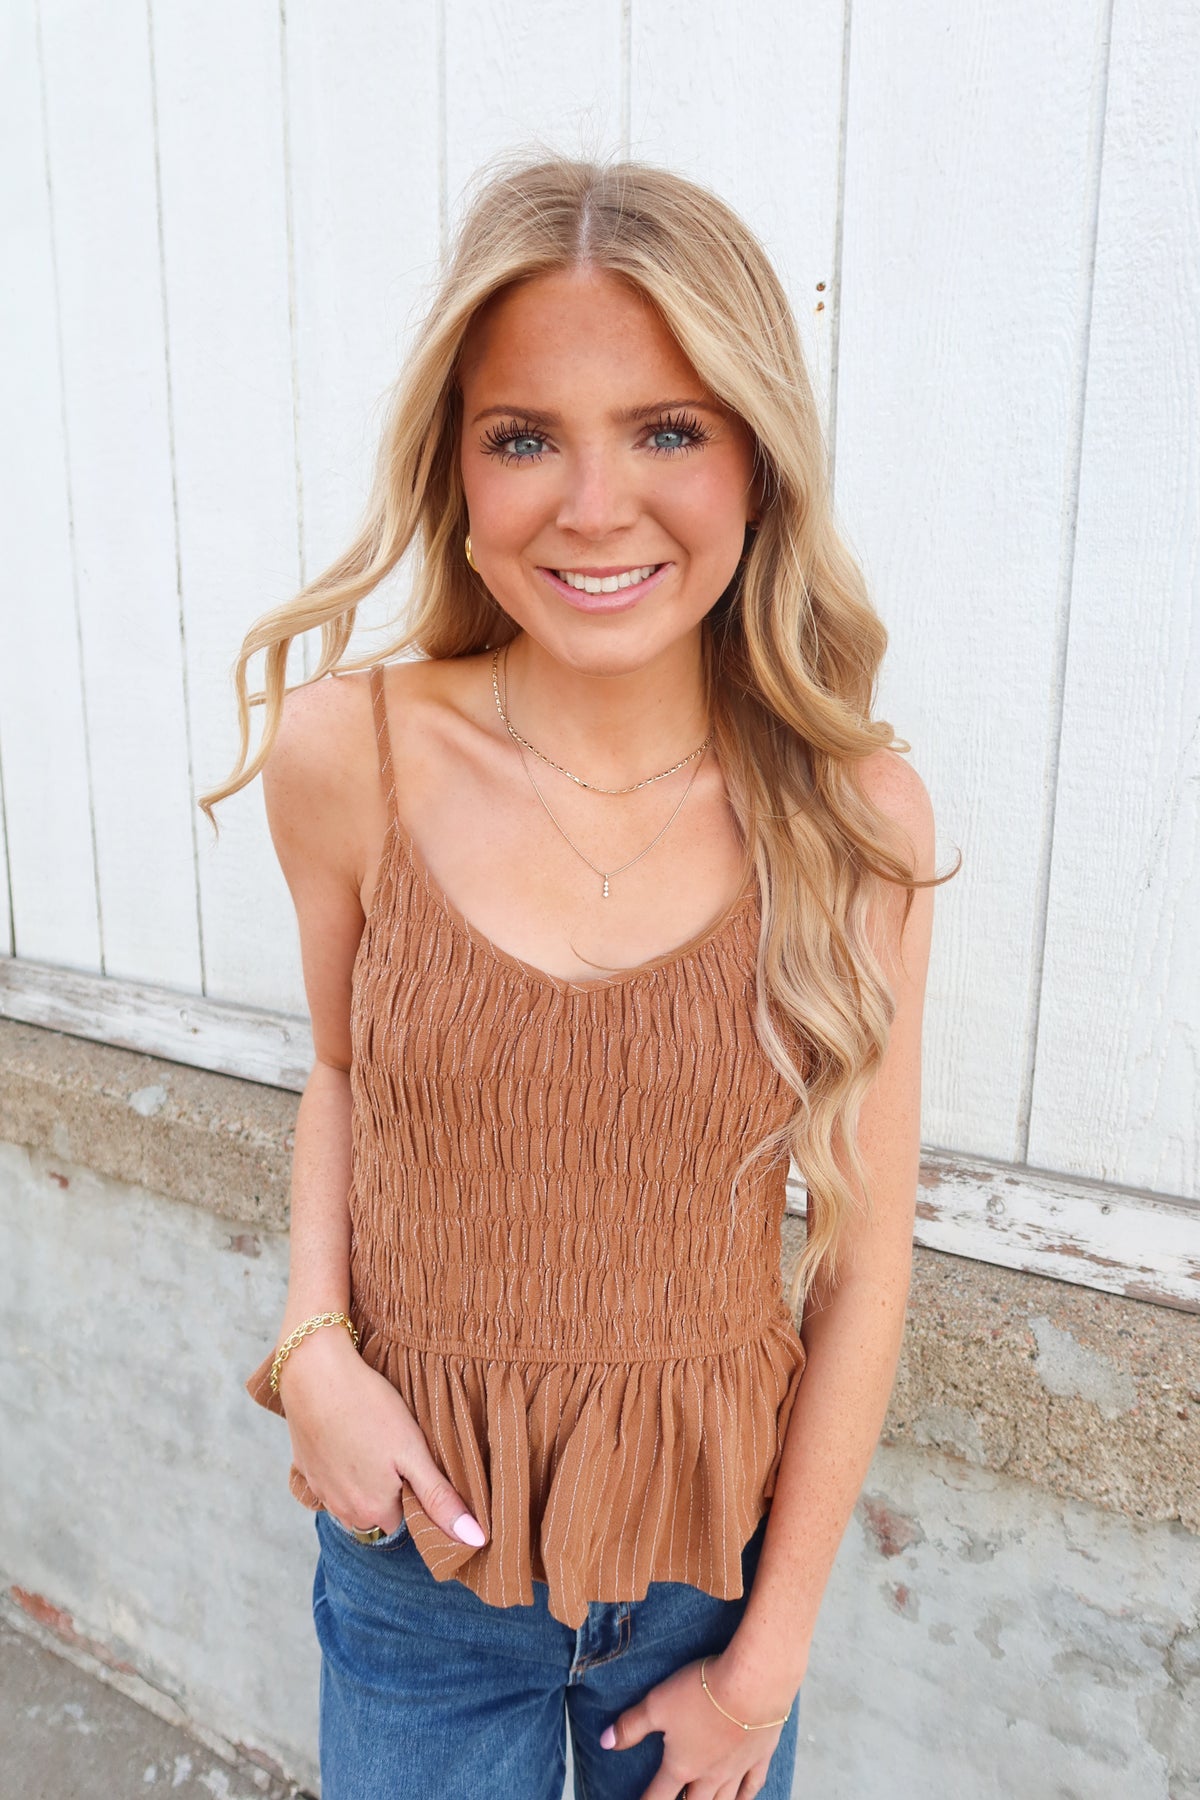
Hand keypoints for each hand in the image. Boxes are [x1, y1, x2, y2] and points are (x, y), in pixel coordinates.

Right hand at [277, 1326, 486, 1546]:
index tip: (421, 1466)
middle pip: (379, 1515)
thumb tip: (474, 1540)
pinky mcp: (305, 1469)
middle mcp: (342, 1511)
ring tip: (377, 1446)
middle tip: (400, 1452)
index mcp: (373, 1511)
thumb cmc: (368, 1407)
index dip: (419, 1496)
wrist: (314, 1373)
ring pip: (353, 1501)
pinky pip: (330, 1483)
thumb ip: (440, 1499)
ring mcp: (320, 1491)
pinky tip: (350, 1440)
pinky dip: (342, 1470)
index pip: (408, 1522)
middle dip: (392, 1493)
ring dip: (366, 1484)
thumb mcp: (413, 1451)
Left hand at [599, 1650, 791, 1799]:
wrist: (753, 1683)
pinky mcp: (759, 1755)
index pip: (658, 1796)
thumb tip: (604, 1742)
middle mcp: (709, 1775)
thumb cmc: (702, 1692)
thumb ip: (631, 1726)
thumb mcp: (656, 1704)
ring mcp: (737, 1769)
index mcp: (682, 1766)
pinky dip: (745, 1797)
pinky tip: (741, 1799)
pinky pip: (752, 1786)